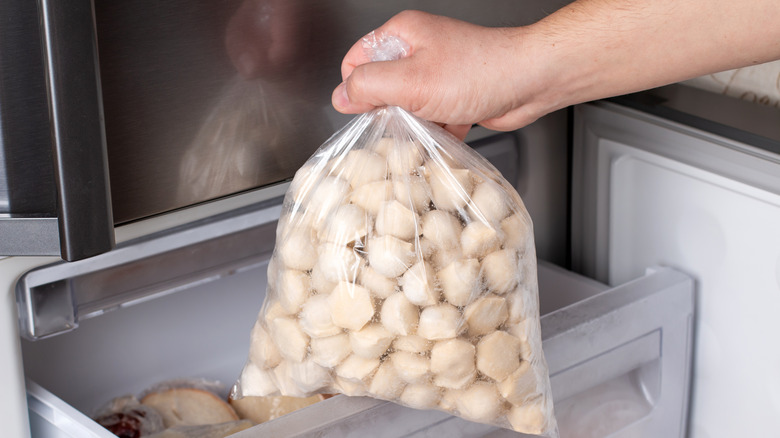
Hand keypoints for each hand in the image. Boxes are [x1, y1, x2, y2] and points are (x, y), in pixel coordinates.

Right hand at [331, 11, 551, 134]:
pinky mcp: (454, 95)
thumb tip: (340, 96)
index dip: (357, 89)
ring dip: (414, 124)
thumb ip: (368, 87)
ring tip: (428, 128)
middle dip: (388, 110)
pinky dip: (436, 131)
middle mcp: (419, 49)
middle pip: (381, 86)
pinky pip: (432, 117)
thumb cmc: (480, 73)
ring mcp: (438, 72)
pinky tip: (446, 135)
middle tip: (403, 120)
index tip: (369, 110)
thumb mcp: (411, 82)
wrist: (530, 82)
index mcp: (402, 34)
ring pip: (407, 106)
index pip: (356, 61)